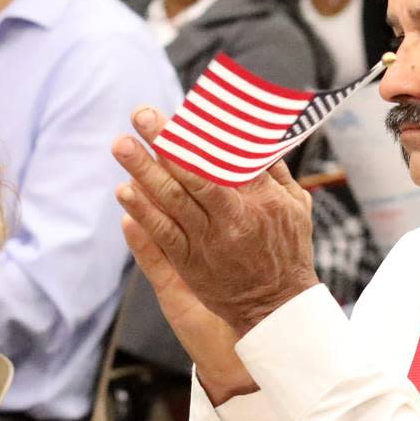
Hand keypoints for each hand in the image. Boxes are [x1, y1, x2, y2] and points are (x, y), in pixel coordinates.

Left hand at [112, 107, 319, 369]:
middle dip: (164, 142)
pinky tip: (125, 190)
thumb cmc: (289, 252)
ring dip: (143, 170)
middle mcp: (233, 218)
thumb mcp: (297, 208)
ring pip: (171, 200)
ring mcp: (209, 241)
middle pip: (193, 173)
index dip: (202, 134)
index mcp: (262, 200)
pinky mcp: (190, 262)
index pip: (228, 158)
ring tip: (122, 145)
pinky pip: (162, 233)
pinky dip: (143, 211)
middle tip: (141, 115)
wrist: (277, 308)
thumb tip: (256, 141)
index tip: (183, 112)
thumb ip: (277, 174)